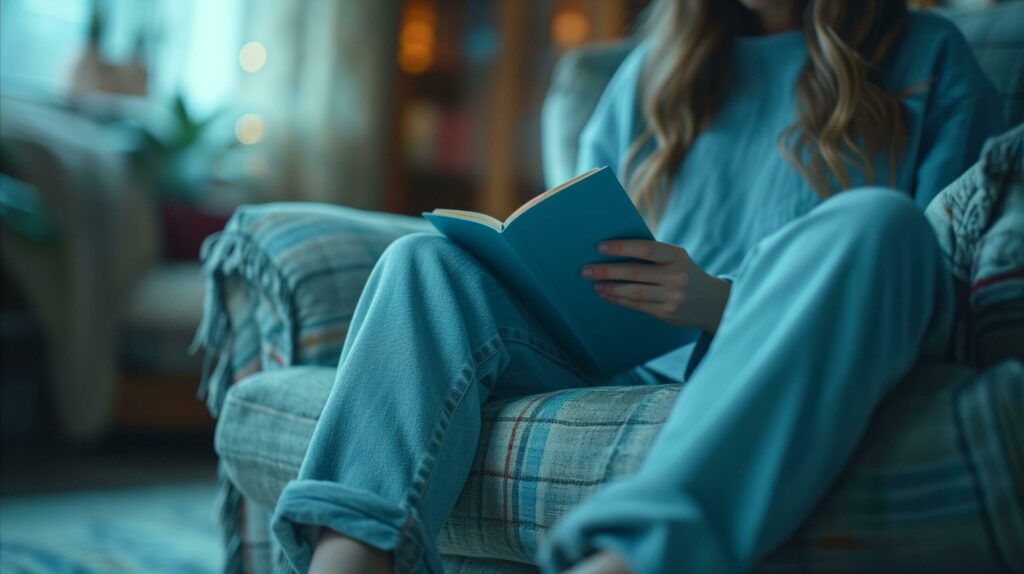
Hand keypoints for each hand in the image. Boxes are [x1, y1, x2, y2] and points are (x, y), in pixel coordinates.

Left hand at [581, 239, 730, 332]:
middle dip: (608, 271)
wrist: (712, 302)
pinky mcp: (667, 313)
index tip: (600, 246)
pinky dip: (618, 299)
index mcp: (677, 256)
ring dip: (610, 287)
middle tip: (585, 269)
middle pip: (636, 273)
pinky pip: (637, 306)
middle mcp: (676, 276)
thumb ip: (652, 255)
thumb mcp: (676, 259)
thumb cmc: (685, 273)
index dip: (622, 247)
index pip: (646, 249)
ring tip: (593, 283)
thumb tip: (612, 250)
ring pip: (634, 292)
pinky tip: (605, 294)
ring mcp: (672, 297)